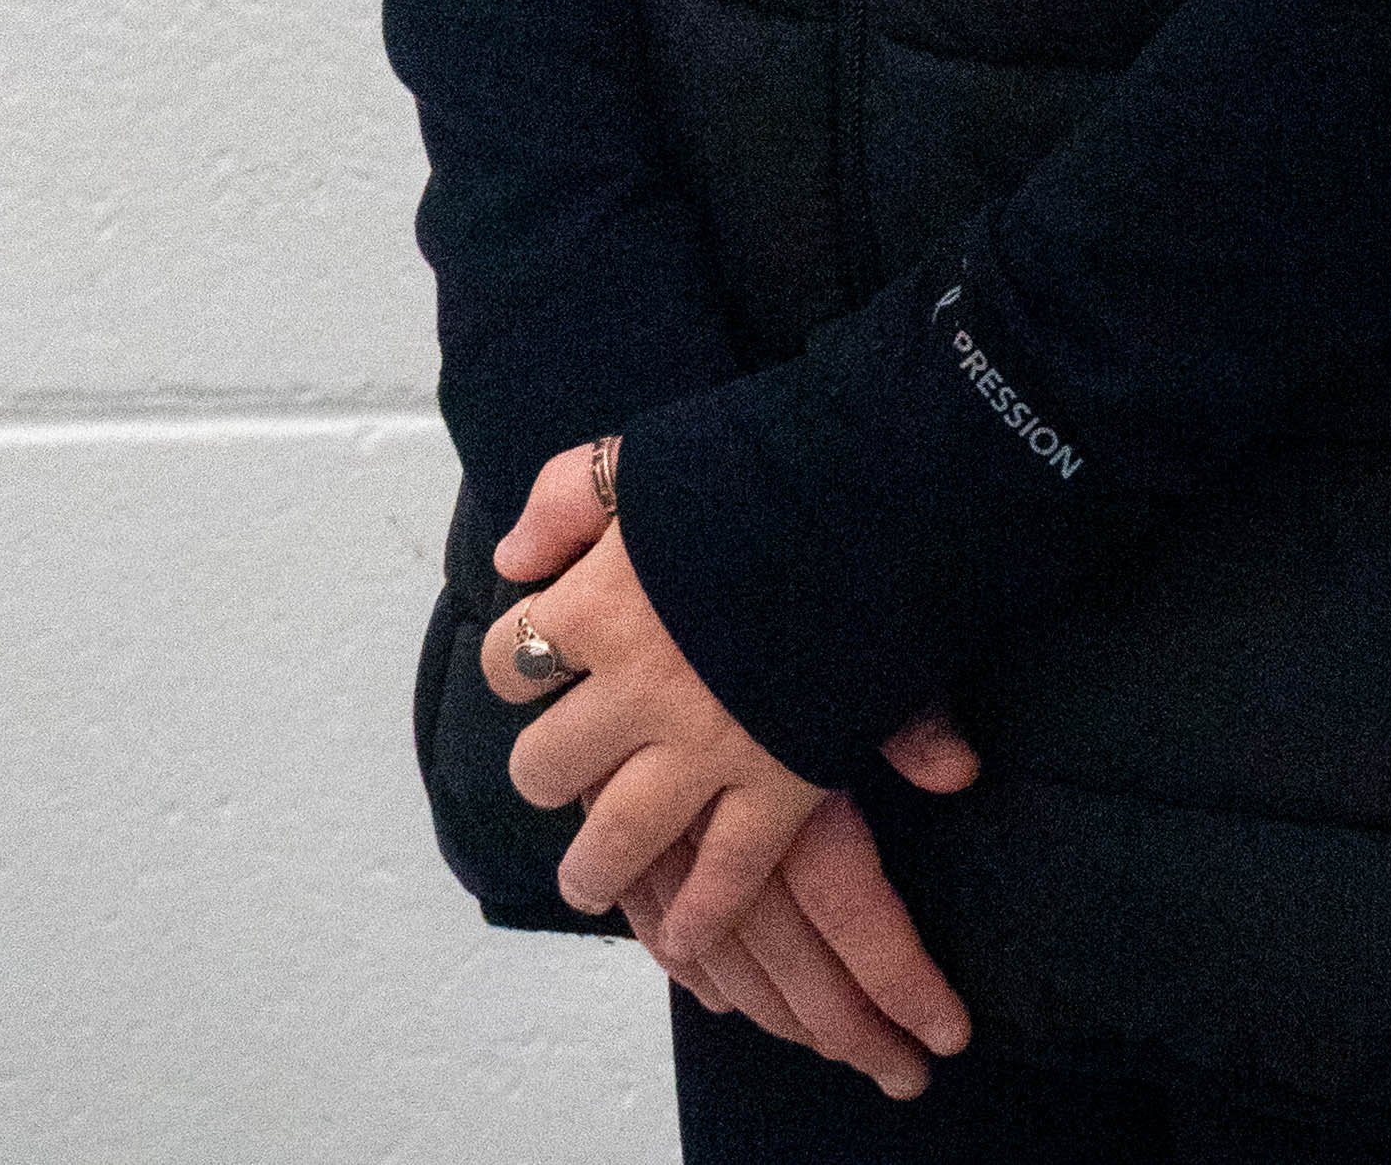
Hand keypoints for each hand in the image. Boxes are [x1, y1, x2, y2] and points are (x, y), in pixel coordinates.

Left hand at [483, 436, 981, 1069]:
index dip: (520, 666)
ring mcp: (706, 745)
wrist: (884, 487)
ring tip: (589, 878)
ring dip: (592, 868)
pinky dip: (701, 913)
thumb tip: (511, 561)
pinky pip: (725, 874)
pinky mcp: (779, 783)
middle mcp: (637, 687)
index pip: (506, 662)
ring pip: (613, 839)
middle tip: (567, 774)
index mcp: (598, 604)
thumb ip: (566, 496)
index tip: (545, 671)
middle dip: (550, 769)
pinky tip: (685, 933)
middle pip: (544, 765)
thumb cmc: (764, 459)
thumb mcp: (647, 456)